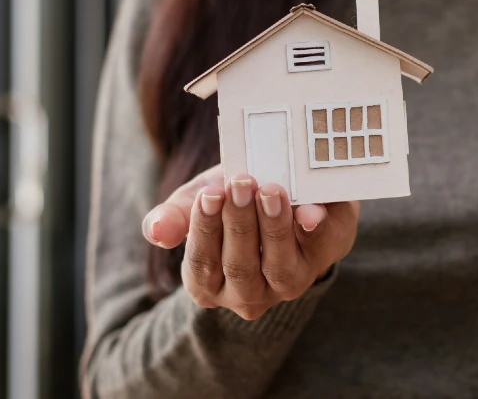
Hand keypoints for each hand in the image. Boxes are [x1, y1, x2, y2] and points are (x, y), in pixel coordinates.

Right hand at [142, 165, 358, 319]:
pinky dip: (315, 230)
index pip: (202, 265)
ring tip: (270, 190)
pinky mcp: (323, 256)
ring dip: (274, 228)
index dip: (205, 231)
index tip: (209, 195)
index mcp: (209, 283)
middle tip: (240, 184)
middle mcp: (248, 293)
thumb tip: (155, 232)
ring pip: (279, 267)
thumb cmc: (236, 202)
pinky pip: (320, 248)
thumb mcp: (200, 201)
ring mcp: (288, 281)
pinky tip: (310, 212)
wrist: (287, 189)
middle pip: (240, 267)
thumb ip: (175, 215)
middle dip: (240, 224)